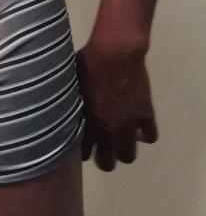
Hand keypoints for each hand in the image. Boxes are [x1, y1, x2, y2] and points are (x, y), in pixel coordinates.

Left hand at [75, 41, 157, 169]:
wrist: (115, 52)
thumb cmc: (87, 63)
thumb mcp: (72, 85)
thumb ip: (73, 105)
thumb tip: (66, 112)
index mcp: (87, 123)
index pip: (84, 153)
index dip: (83, 150)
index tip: (84, 144)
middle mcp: (108, 131)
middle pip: (108, 163)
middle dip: (103, 157)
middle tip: (102, 144)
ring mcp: (129, 125)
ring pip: (129, 156)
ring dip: (124, 149)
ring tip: (120, 137)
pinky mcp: (145, 115)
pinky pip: (150, 137)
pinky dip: (144, 134)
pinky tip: (137, 124)